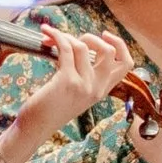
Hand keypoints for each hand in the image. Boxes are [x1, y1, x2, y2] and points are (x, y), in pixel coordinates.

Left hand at [9, 27, 137, 145]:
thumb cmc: (51, 108)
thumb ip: (86, 75)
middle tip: (74, 39)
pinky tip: (48, 34)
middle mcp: (97, 88)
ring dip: (66, 36)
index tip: (105, 35)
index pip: (126, 64)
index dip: (120, 45)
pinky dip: (57, 37)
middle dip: (92, 37)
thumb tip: (79, 46)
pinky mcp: (67, 81)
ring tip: (51, 37)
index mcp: (103, 90)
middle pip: (109, 51)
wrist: (35, 127)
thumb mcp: (77, 94)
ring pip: (83, 47)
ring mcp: (84, 84)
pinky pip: (66, 49)